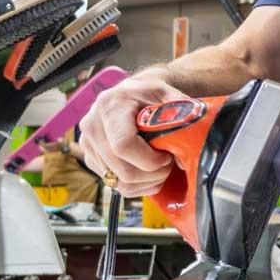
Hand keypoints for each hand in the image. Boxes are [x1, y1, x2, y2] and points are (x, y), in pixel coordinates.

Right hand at [79, 71, 186, 196]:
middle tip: (169, 165)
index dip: (150, 160)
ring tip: (161, 169)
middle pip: (122, 170)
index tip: (167, 156)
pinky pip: (114, 185)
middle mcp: (92, 126)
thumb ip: (181, 113)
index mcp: (110, 107)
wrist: (130, 93)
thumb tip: (192, 139)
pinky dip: (136, 186)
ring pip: (119, 182)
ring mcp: (88, 144)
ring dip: (146, 183)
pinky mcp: (90, 158)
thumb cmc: (149, 94)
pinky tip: (149, 174)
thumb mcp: (167, 94)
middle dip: (152, 174)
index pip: (123, 146)